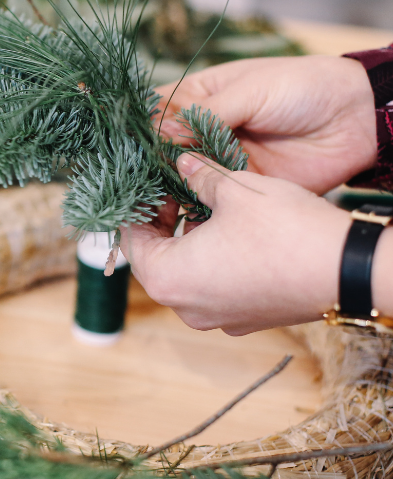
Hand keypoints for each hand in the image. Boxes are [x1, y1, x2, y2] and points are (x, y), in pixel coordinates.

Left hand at [122, 153, 350, 334]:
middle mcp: (184, 306)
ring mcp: (214, 317)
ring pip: (184, 272)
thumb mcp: (233, 189)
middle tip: (174, 188)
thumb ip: (197, 175)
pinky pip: (211, 285)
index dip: (135, 207)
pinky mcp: (242, 317)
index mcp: (167, 278)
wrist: (348, 271)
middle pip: (155, 258)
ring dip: (187, 237)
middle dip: (162, 221)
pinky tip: (228, 228)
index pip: (130, 240)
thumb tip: (181, 161)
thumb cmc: (284, 231)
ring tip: (203, 203)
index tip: (147, 183)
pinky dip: (211, 258)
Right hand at [155, 55, 376, 194]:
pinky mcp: (238, 185)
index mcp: (202, 97)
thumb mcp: (252, 89)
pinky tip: (177, 207)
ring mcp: (220, 159)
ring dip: (167, 184)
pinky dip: (192, 202)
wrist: (354, 119)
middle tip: (136, 174)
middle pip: (164, 148)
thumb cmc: (305, 87)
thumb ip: (207, 113)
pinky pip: (208, 196)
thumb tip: (162, 133)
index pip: (158, 111)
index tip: (125, 143)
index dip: (141, 126)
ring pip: (181, 174)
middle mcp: (204, 129)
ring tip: (152, 193)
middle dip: (151, 160)